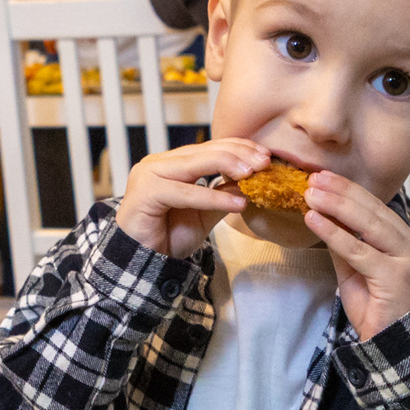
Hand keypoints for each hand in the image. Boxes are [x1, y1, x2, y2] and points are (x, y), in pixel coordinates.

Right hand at [119, 135, 261, 259]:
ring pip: (194, 164)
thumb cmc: (169, 236)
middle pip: (204, 151)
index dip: (238, 148)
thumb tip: (251, 179)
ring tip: (253, 174)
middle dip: (237, 154)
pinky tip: (237, 205)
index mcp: (171, 163)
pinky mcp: (144, 193)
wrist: (143, 262)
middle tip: (264, 161)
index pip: (209, 147)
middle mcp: (158, 163)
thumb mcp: (206, 213)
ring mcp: (148, 174)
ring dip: (227, 166)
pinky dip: (212, 198)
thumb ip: (224, 194)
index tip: (265, 155)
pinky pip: (185, 192)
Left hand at [303, 169, 409, 338]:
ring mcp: (409, 261)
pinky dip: (334, 233)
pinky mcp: (396, 276)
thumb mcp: (356, 272)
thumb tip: (323, 217)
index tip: (325, 179)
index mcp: (409, 243)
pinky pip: (358, 250)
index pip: (378, 211)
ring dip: (336, 206)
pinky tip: (314, 220)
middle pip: (375, 212)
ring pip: (369, 225)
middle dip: (342, 192)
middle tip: (315, 178)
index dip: (351, 193)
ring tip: (310, 193)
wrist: (390, 348)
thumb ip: (345, 245)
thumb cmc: (376, 311)